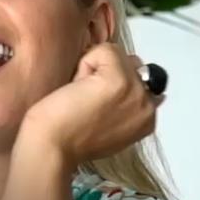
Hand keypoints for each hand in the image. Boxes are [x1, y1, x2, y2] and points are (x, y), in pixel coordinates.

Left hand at [19, 42, 164, 166]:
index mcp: (147, 118)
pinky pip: (104, 50)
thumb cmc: (70, 140)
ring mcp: (137, 91)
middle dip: (103, 75)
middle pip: (128, 63)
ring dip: (92, 70)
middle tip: (86, 103)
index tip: (94, 106)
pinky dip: (84, 65)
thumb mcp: (108, 126)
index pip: (138, 78)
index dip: (111, 83)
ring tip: (81, 96)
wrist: (52, 149)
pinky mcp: (119, 79)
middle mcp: (148, 105)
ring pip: (116, 55)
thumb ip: (122, 105)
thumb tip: (122, 78)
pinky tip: (76, 89)